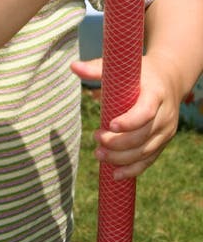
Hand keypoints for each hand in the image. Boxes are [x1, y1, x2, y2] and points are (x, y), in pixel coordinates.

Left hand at [71, 55, 180, 178]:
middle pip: (143, 136)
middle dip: (118, 142)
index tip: (109, 124)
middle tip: (96, 138)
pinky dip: (133, 170)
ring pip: (145, 151)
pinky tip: (116, 175)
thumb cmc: (141, 73)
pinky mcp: (163, 142)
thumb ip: (98, 68)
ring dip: (121, 158)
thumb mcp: (124, 67)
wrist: (170, 79)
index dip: (129, 121)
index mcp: (156, 94)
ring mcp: (166, 131)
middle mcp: (165, 115)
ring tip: (98, 155)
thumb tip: (73, 66)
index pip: (145, 111)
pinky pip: (149, 160)